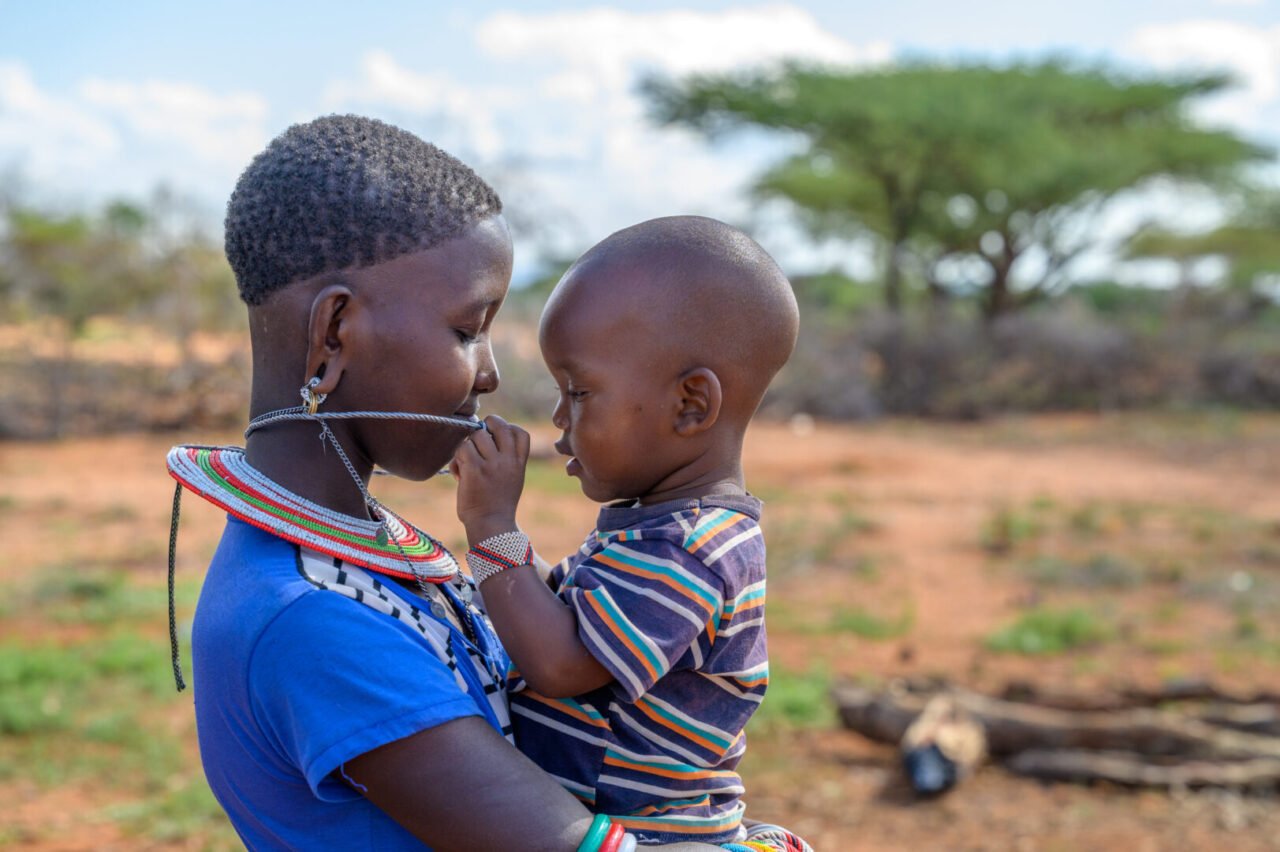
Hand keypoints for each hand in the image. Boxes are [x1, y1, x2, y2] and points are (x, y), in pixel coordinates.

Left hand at [451, 415, 530, 543]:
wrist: (491, 527)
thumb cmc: (496, 504)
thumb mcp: (512, 479)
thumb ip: (504, 459)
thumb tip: (481, 436)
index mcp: (518, 463)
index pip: (520, 433)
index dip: (507, 428)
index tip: (496, 438)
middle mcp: (507, 460)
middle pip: (498, 425)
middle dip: (485, 426)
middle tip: (477, 441)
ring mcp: (492, 464)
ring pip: (475, 436)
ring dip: (467, 447)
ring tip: (466, 464)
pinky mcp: (474, 469)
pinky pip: (462, 450)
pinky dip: (456, 461)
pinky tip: (459, 474)